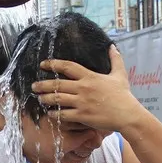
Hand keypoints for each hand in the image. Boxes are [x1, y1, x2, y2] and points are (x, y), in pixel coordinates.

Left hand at [32, 45, 146, 131]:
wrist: (128, 115)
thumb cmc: (124, 95)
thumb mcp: (120, 74)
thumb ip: (115, 59)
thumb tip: (112, 46)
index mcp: (90, 77)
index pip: (67, 66)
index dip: (53, 64)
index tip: (43, 64)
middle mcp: (83, 88)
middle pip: (57, 84)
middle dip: (43, 85)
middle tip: (34, 86)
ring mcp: (82, 103)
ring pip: (58, 99)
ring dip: (45, 99)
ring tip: (39, 99)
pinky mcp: (82, 116)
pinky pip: (63, 114)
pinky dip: (54, 114)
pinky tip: (50, 113)